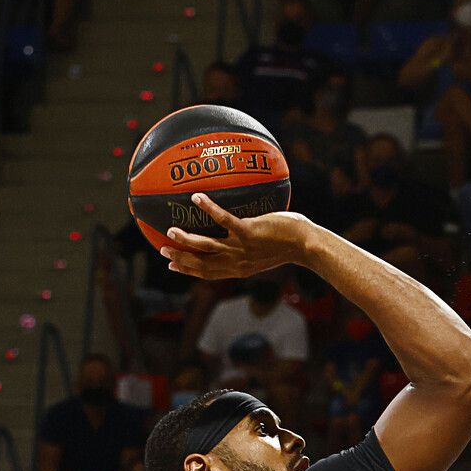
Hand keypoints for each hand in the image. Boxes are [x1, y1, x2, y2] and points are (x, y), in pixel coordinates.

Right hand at [161, 197, 312, 279]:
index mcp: (240, 269)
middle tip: (162, 250)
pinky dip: (209, 208)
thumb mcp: (265, 251)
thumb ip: (249, 247)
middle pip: (202, 264)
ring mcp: (243, 248)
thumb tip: (240, 231)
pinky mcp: (250, 232)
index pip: (209, 273)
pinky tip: (197, 197)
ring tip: (170, 230)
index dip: (188, 270)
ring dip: (187, 240)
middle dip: (181, 259)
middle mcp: (239, 262)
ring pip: (208, 246)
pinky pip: (224, 220)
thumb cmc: (290, 243)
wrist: (308, 245)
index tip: (171, 266)